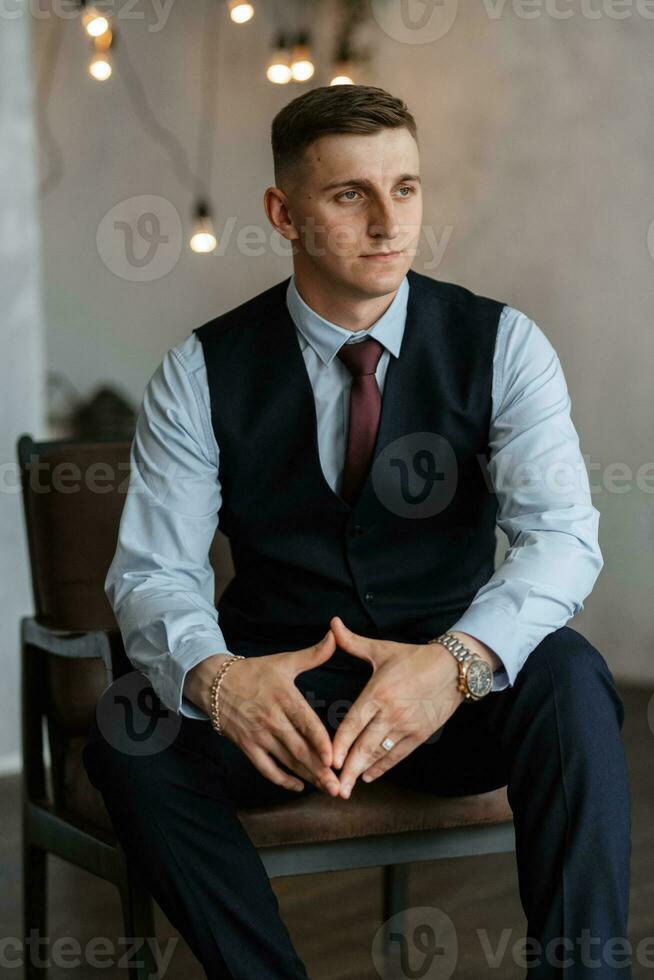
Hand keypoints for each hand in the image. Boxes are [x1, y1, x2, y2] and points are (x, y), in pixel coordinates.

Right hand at [188, 631, 342, 795]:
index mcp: (285, 698)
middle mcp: (272, 720)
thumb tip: (335, 635)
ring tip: (326, 788)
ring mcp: (258, 735)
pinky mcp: (247, 746)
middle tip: (337, 786)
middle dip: (319, 770)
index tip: (333, 758)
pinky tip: (298, 786)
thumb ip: (313, 654)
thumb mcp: (284, 661)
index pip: (305, 723)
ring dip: (307, 777)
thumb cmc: (254, 672)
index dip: (319, 742)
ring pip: (286, 761)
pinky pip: (266, 768)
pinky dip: (282, 780)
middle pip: (299, 749)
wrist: (215, 682)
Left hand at [329, 617, 464, 798]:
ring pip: (380, 754)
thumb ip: (353, 642)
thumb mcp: (381, 649)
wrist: (453, 667)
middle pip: (365, 745)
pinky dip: (384, 767)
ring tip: (348, 788)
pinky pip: (398, 755)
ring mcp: (407, 726)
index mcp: (378, 692)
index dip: (341, 744)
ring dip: (363, 772)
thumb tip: (332, 624)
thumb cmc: (414, 657)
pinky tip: (370, 776)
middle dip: (348, 768)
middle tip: (334, 788)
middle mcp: (391, 713)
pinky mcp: (420, 734)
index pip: (354, 723)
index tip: (328, 761)